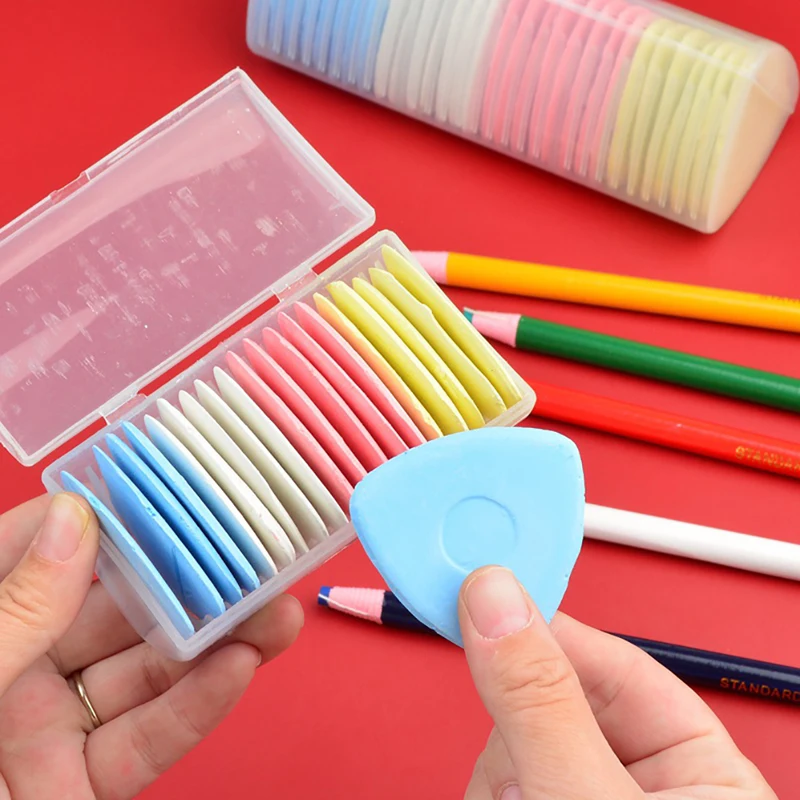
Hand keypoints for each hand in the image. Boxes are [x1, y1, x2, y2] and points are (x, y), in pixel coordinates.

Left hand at [0, 493, 302, 799]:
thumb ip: (12, 611)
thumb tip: (77, 520)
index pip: (41, 545)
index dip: (106, 511)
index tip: (170, 482)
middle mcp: (12, 667)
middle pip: (113, 609)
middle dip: (187, 578)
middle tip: (250, 551)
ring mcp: (46, 729)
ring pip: (143, 674)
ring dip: (214, 642)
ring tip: (275, 610)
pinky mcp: (76, 787)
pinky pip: (144, 742)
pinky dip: (196, 707)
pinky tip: (239, 669)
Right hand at [459, 567, 775, 798]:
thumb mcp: (585, 798)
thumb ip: (541, 701)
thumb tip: (497, 599)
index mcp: (702, 771)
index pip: (616, 663)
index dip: (546, 627)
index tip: (487, 588)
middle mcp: (642, 785)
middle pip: (549, 702)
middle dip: (515, 734)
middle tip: (513, 768)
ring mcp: (584, 796)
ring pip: (511, 744)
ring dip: (497, 778)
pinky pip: (496, 779)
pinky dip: (488, 793)